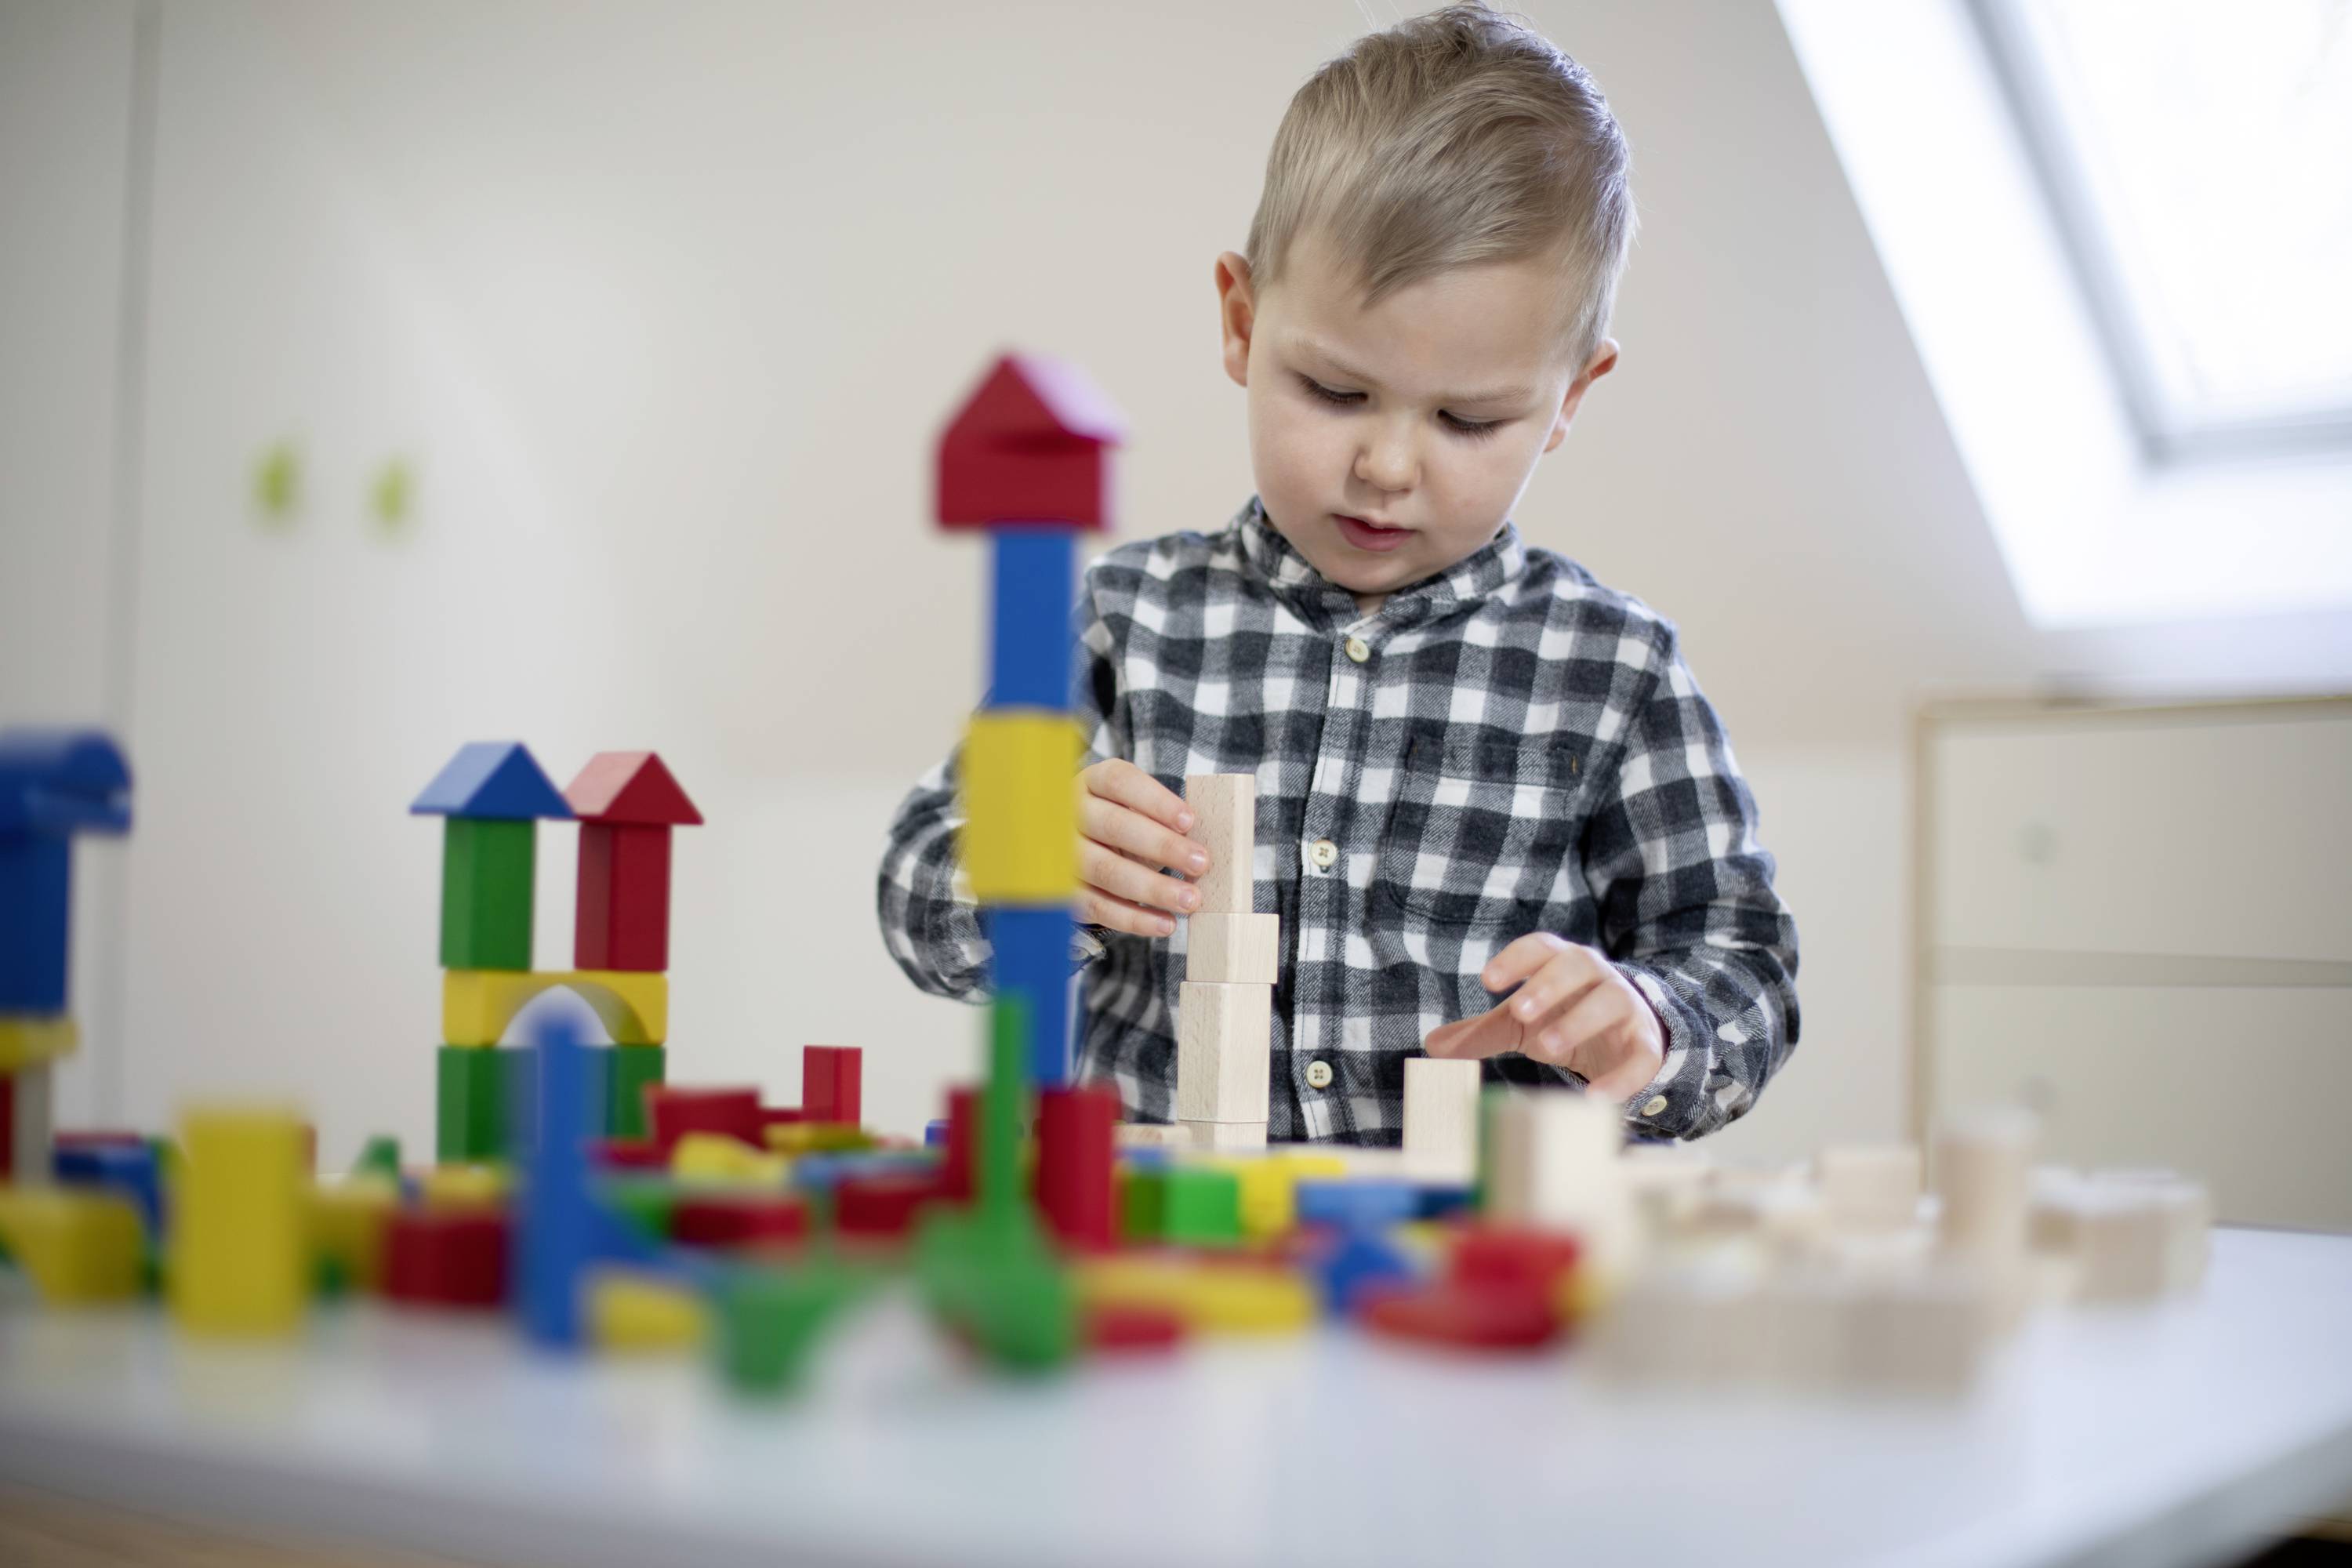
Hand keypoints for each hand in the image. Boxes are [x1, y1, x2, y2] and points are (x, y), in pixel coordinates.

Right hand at [1074, 759, 1209, 937]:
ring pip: (1105, 870)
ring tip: (1189, 900)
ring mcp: (1061, 852)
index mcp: (1092, 782)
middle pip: (1114, 826)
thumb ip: (1164, 821)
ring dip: (1152, 888)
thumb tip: (1200, 848)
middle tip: (1201, 864)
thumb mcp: (1136, 811)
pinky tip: (1164, 923)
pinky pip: (1097, 906)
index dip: (1155, 801)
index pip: (1120, 781)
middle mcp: (1071, 812)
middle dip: (1162, 846)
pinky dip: (1133, 919)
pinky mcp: (1064, 890)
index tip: (1190, 821)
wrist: (1079, 847)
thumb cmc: (1121, 825)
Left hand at [1423, 933, 1665, 1100]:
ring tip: (1545, 1049)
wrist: (1624, 1038)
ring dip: (1579, 1022)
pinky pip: (1641, 1056)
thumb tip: (1431, 1045)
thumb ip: (1481, 1032)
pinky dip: (1622, 1077)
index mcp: (1561, 963)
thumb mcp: (1521, 1024)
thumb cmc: (1562, 1018)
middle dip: (1548, 985)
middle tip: (1518, 1011)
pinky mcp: (1646, 1044)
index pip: (1541, 947)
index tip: (1487, 981)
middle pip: (1578, 964)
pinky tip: (1594, 1098)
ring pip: (1611, 1001)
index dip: (1516, 959)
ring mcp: (1626, 1008)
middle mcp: (1597, 977)